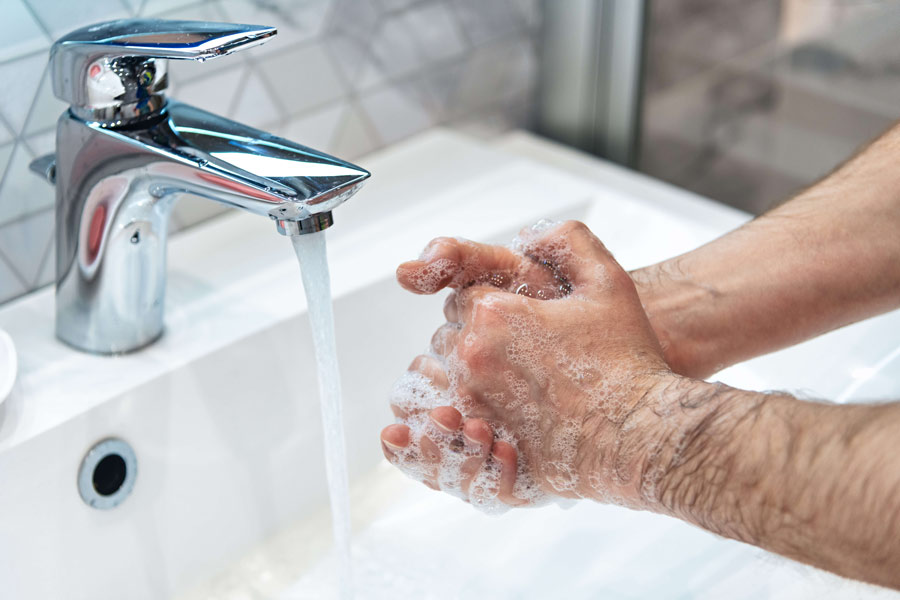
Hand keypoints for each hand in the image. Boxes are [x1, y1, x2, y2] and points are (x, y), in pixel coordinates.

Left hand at [380, 221, 704, 509]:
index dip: (492, 304)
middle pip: (449, 335)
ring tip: (509, 380)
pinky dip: (464, 414)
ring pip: (445, 378)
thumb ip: (568, 242)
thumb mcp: (607, 282)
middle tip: (518, 348)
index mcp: (494, 314)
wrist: (641, 432)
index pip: (464, 296)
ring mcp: (473, 403)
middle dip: (475, 336)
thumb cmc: (627, 360)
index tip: (520, 318)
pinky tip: (499, 412)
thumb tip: (530, 238)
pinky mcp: (479, 442)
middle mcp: (474, 357)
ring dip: (467, 374)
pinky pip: (451, 422)